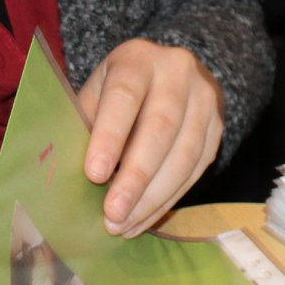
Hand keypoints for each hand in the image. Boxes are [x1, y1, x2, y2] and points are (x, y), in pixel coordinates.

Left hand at [79, 39, 224, 235]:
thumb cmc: (118, 91)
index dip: (110, 136)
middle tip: (112, 214)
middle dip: (136, 176)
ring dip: (153, 196)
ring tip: (124, 225)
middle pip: (161, 127)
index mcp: (138, 58)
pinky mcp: (217, 128)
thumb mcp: (96, 93)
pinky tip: (143, 219)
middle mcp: (178, 72)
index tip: (94, 175)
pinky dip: (168, 199)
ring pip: (185, 154)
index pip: (125, 95)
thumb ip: (85, 126)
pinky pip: (196, 170)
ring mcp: (204, 99)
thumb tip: (67, 180)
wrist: (168, 73)